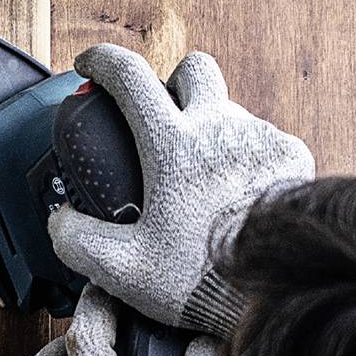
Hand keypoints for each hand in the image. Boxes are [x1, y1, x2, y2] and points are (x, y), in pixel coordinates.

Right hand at [46, 46, 311, 333]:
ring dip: (209, 126)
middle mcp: (218, 129)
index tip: (90, 65)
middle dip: (171, 82)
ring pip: (230, 107)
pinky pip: (262, 138)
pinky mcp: (293, 155)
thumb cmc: (202, 282)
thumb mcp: (121, 269)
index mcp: (171, 146)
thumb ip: (75, 240)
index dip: (102, 61)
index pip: (129, 76)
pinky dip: (244, 155)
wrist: (277, 293)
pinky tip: (237, 192)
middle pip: (193, 68)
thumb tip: (62, 218)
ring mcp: (260, 139)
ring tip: (200, 175)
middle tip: (159, 116)